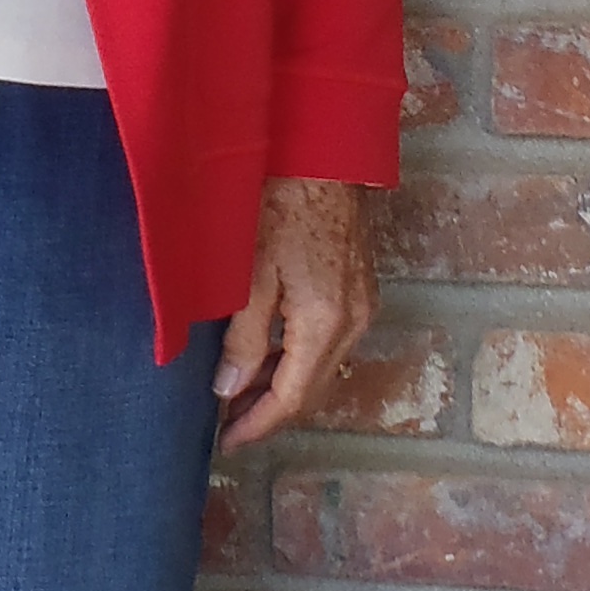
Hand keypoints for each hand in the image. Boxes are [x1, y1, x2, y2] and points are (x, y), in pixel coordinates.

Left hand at [213, 179, 379, 445]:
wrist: (321, 148)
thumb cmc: (280, 200)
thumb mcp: (249, 274)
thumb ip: (243, 339)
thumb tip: (230, 390)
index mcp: (327, 321)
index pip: (293, 397)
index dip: (258, 425)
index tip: (226, 442)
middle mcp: (355, 320)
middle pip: (314, 388)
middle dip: (270, 411)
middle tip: (227, 424)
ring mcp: (363, 303)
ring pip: (323, 366)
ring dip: (284, 384)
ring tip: (239, 393)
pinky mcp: (360, 286)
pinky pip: (331, 341)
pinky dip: (299, 358)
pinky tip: (268, 354)